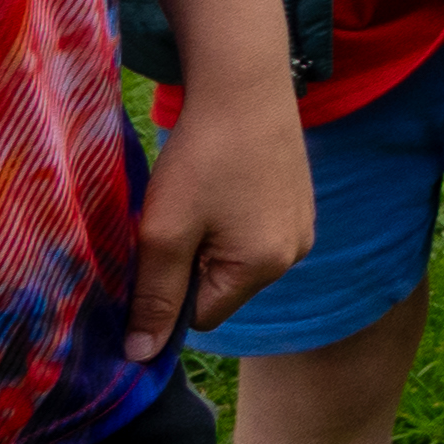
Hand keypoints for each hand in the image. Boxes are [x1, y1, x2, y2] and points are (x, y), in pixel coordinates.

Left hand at [127, 86, 312, 356]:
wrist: (243, 84)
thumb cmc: (201, 157)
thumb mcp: (164, 233)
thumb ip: (153, 298)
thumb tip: (140, 359)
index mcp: (264, 267)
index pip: (199, 317)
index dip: (167, 289)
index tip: (158, 246)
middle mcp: (295, 253)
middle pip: (220, 290)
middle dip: (192, 264)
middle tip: (178, 216)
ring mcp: (303, 225)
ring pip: (236, 261)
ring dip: (210, 242)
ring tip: (202, 195)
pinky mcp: (300, 200)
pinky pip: (255, 233)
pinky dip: (232, 219)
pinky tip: (223, 183)